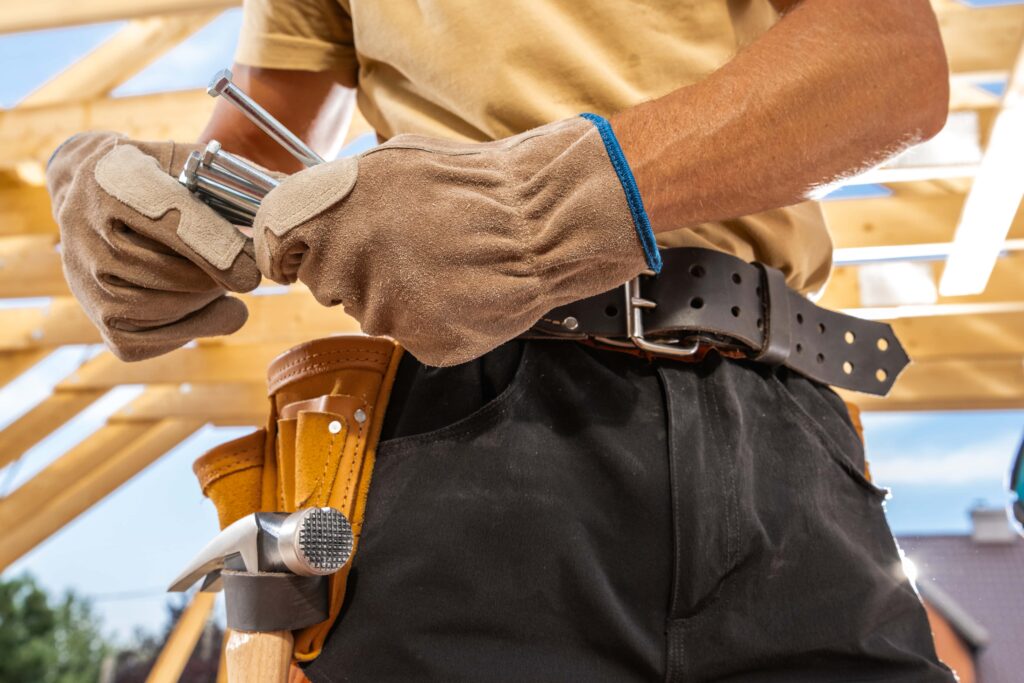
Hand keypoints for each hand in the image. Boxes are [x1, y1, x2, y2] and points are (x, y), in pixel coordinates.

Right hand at [46, 131, 261, 360]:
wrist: (91, 189)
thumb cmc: (161, 175)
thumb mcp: (193, 163)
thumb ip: (242, 182)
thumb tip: (300, 198)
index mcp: (114, 179)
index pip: (169, 221)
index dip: (215, 250)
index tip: (251, 272)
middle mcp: (85, 231)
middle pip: (175, 275)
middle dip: (220, 275)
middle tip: (239, 267)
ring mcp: (87, 281)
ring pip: (169, 308)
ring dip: (210, 299)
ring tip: (218, 279)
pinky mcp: (102, 322)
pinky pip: (159, 339)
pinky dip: (196, 327)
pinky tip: (208, 307)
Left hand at [253, 115, 656, 365]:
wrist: (543, 222)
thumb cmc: (474, 187)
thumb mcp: (393, 163)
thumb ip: (338, 193)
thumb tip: (304, 216)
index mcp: (334, 206)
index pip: (275, 244)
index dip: (291, 252)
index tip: (303, 257)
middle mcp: (348, 256)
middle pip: (323, 284)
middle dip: (354, 272)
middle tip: (406, 251)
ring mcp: (384, 304)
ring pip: (370, 313)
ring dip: (399, 296)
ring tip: (443, 266)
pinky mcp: (419, 340)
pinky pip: (409, 335)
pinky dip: (429, 320)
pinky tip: (458, 292)